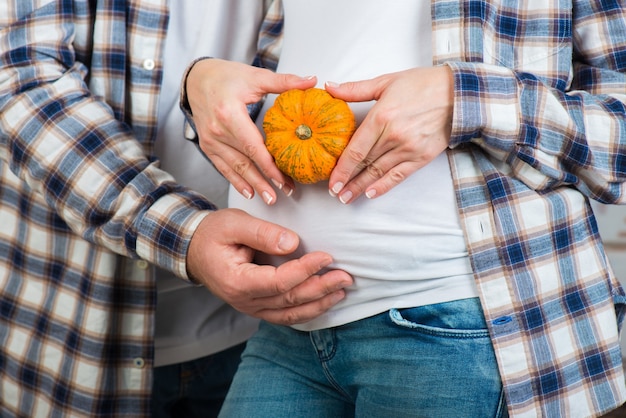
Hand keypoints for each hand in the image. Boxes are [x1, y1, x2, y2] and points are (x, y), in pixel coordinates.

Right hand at [186, 59, 316, 204]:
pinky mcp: (207, 145)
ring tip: (269, 198)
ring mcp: (210, 141)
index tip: (284, 179)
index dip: (269, 166)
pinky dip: (236, 181)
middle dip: (264, 181)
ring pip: (234, 168)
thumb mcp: (255, 76)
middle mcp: (218, 131)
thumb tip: (312, 81)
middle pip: (245, 162)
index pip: (253, 147)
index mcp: (230, 114)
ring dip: (252, 185)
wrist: (196, 78)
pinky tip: (248, 192)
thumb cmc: (226, 76)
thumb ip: (284, 81)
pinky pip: (222, 167)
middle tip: (282, 194)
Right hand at [186, 208, 352, 324]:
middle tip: (346, 276)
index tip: (326, 256)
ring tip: (342, 291)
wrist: (194, 249)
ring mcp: (251, 307)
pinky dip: (308, 310)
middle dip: (321, 288)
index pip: (278, 281)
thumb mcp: (233, 223)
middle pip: (289, 300)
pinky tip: (325, 301)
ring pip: (290, 313)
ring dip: (319, 303)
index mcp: (236, 281)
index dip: (305, 270)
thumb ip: (262, 232)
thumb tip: (293, 243)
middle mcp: (244, 301)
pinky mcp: (258, 306)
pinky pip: (285, 315)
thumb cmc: (213, 233)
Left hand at [324, 66, 453, 202]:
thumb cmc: (422, 84)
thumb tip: (330, 88)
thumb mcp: (386, 81)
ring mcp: (408, 148)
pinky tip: (370, 194)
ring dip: (361, 187)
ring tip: (346, 198)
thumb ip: (356, 89)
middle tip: (333, 193)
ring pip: (378, 172)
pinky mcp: (421, 157)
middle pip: (364, 163)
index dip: (341, 168)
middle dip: (347, 181)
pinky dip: (383, 186)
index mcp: (381, 117)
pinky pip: (398, 175)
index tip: (330, 181)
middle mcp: (393, 136)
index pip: (355, 149)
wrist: (459, 94)